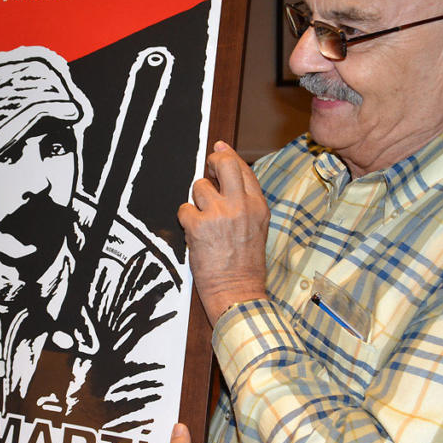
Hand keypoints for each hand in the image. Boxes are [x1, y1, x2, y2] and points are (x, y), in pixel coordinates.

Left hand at [177, 141, 268, 321]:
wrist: (237, 292)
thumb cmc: (245, 264)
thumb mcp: (256, 227)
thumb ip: (244, 200)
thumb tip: (228, 170)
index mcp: (258, 206)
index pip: (243, 168)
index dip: (228, 157)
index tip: (219, 151)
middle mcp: (240, 206)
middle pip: (224, 164)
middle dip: (213, 163)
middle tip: (208, 171)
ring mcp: (219, 214)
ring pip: (198, 186)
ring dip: (197, 202)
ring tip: (205, 221)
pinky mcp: (198, 226)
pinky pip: (184, 209)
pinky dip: (186, 220)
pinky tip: (196, 234)